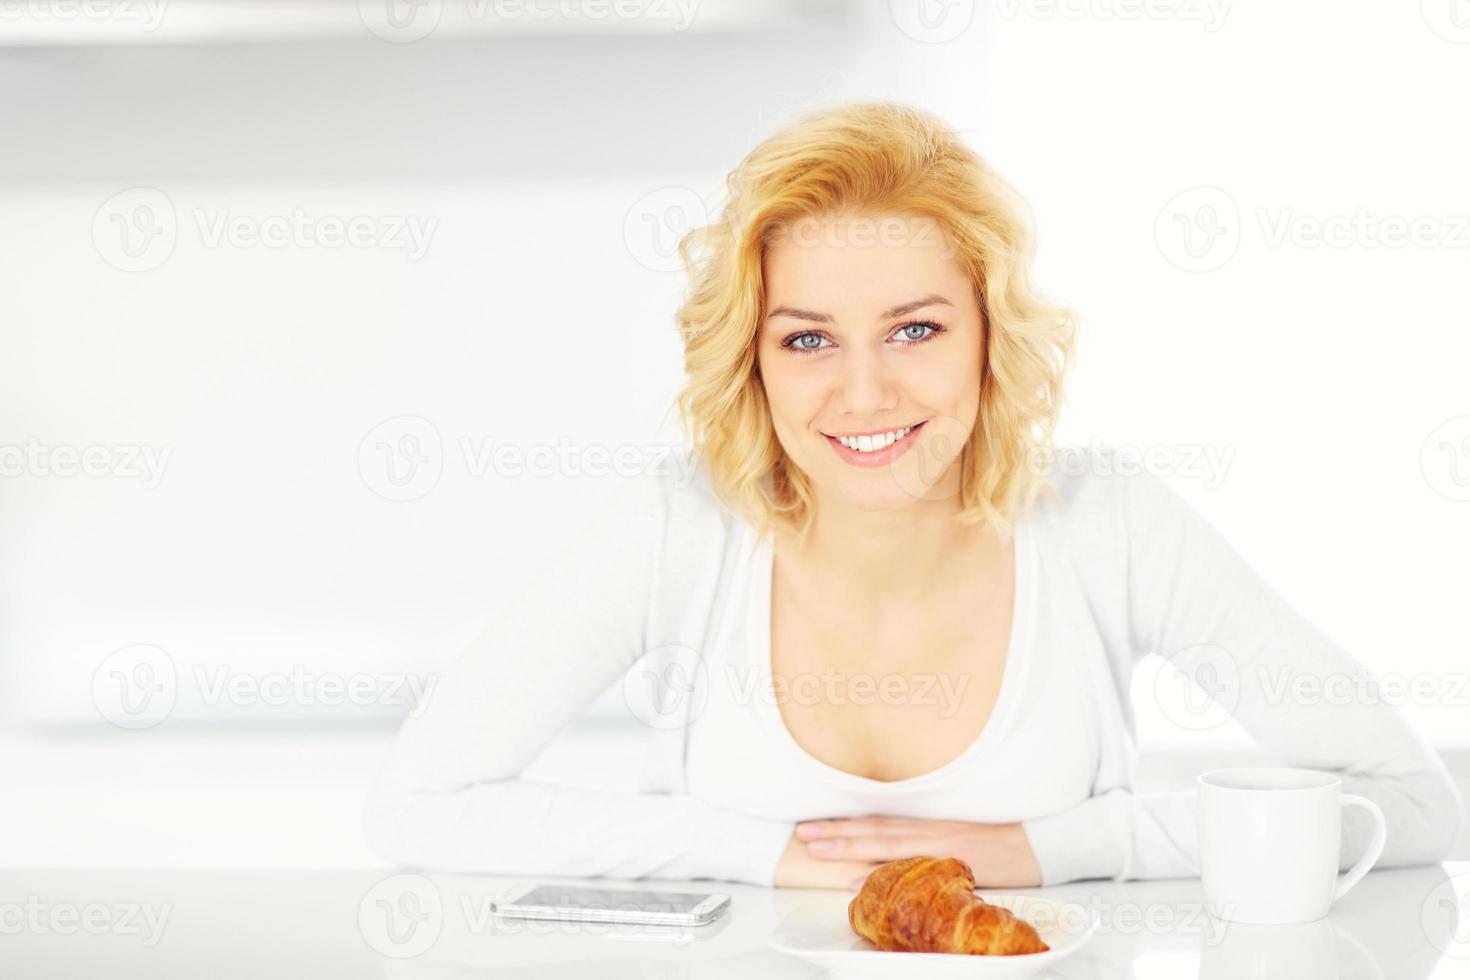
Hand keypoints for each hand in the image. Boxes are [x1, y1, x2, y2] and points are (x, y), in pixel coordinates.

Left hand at [793, 815, 1042, 890]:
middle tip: (803, 834)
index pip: (881, 819)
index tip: (815, 824)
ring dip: (849, 848)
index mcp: (932, 820)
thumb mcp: (964, 833)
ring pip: (887, 844)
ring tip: (818, 851)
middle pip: (876, 829)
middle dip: (837, 833)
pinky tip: (856, 882)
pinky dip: (882, 874)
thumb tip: (895, 858)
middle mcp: (932, 828)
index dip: (847, 821)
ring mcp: (943, 845)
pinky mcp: (956, 862)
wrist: (1046, 840)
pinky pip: (913, 868)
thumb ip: (930, 840)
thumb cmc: (1006, 837)